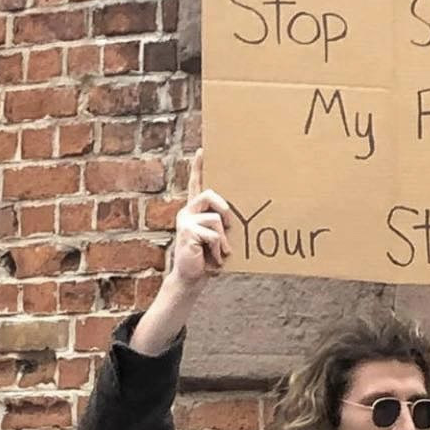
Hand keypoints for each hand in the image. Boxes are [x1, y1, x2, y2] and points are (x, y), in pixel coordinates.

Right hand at [170, 149, 232, 284]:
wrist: (193, 278)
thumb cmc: (209, 258)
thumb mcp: (219, 237)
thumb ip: (225, 223)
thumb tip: (244, 216)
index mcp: (196, 210)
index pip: (196, 184)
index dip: (198, 168)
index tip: (203, 151)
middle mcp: (188, 212)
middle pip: (210, 194)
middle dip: (225, 209)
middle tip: (230, 226)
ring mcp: (185, 221)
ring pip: (216, 219)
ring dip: (223, 240)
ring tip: (221, 252)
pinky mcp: (187, 231)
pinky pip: (213, 234)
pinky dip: (219, 248)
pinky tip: (214, 258)